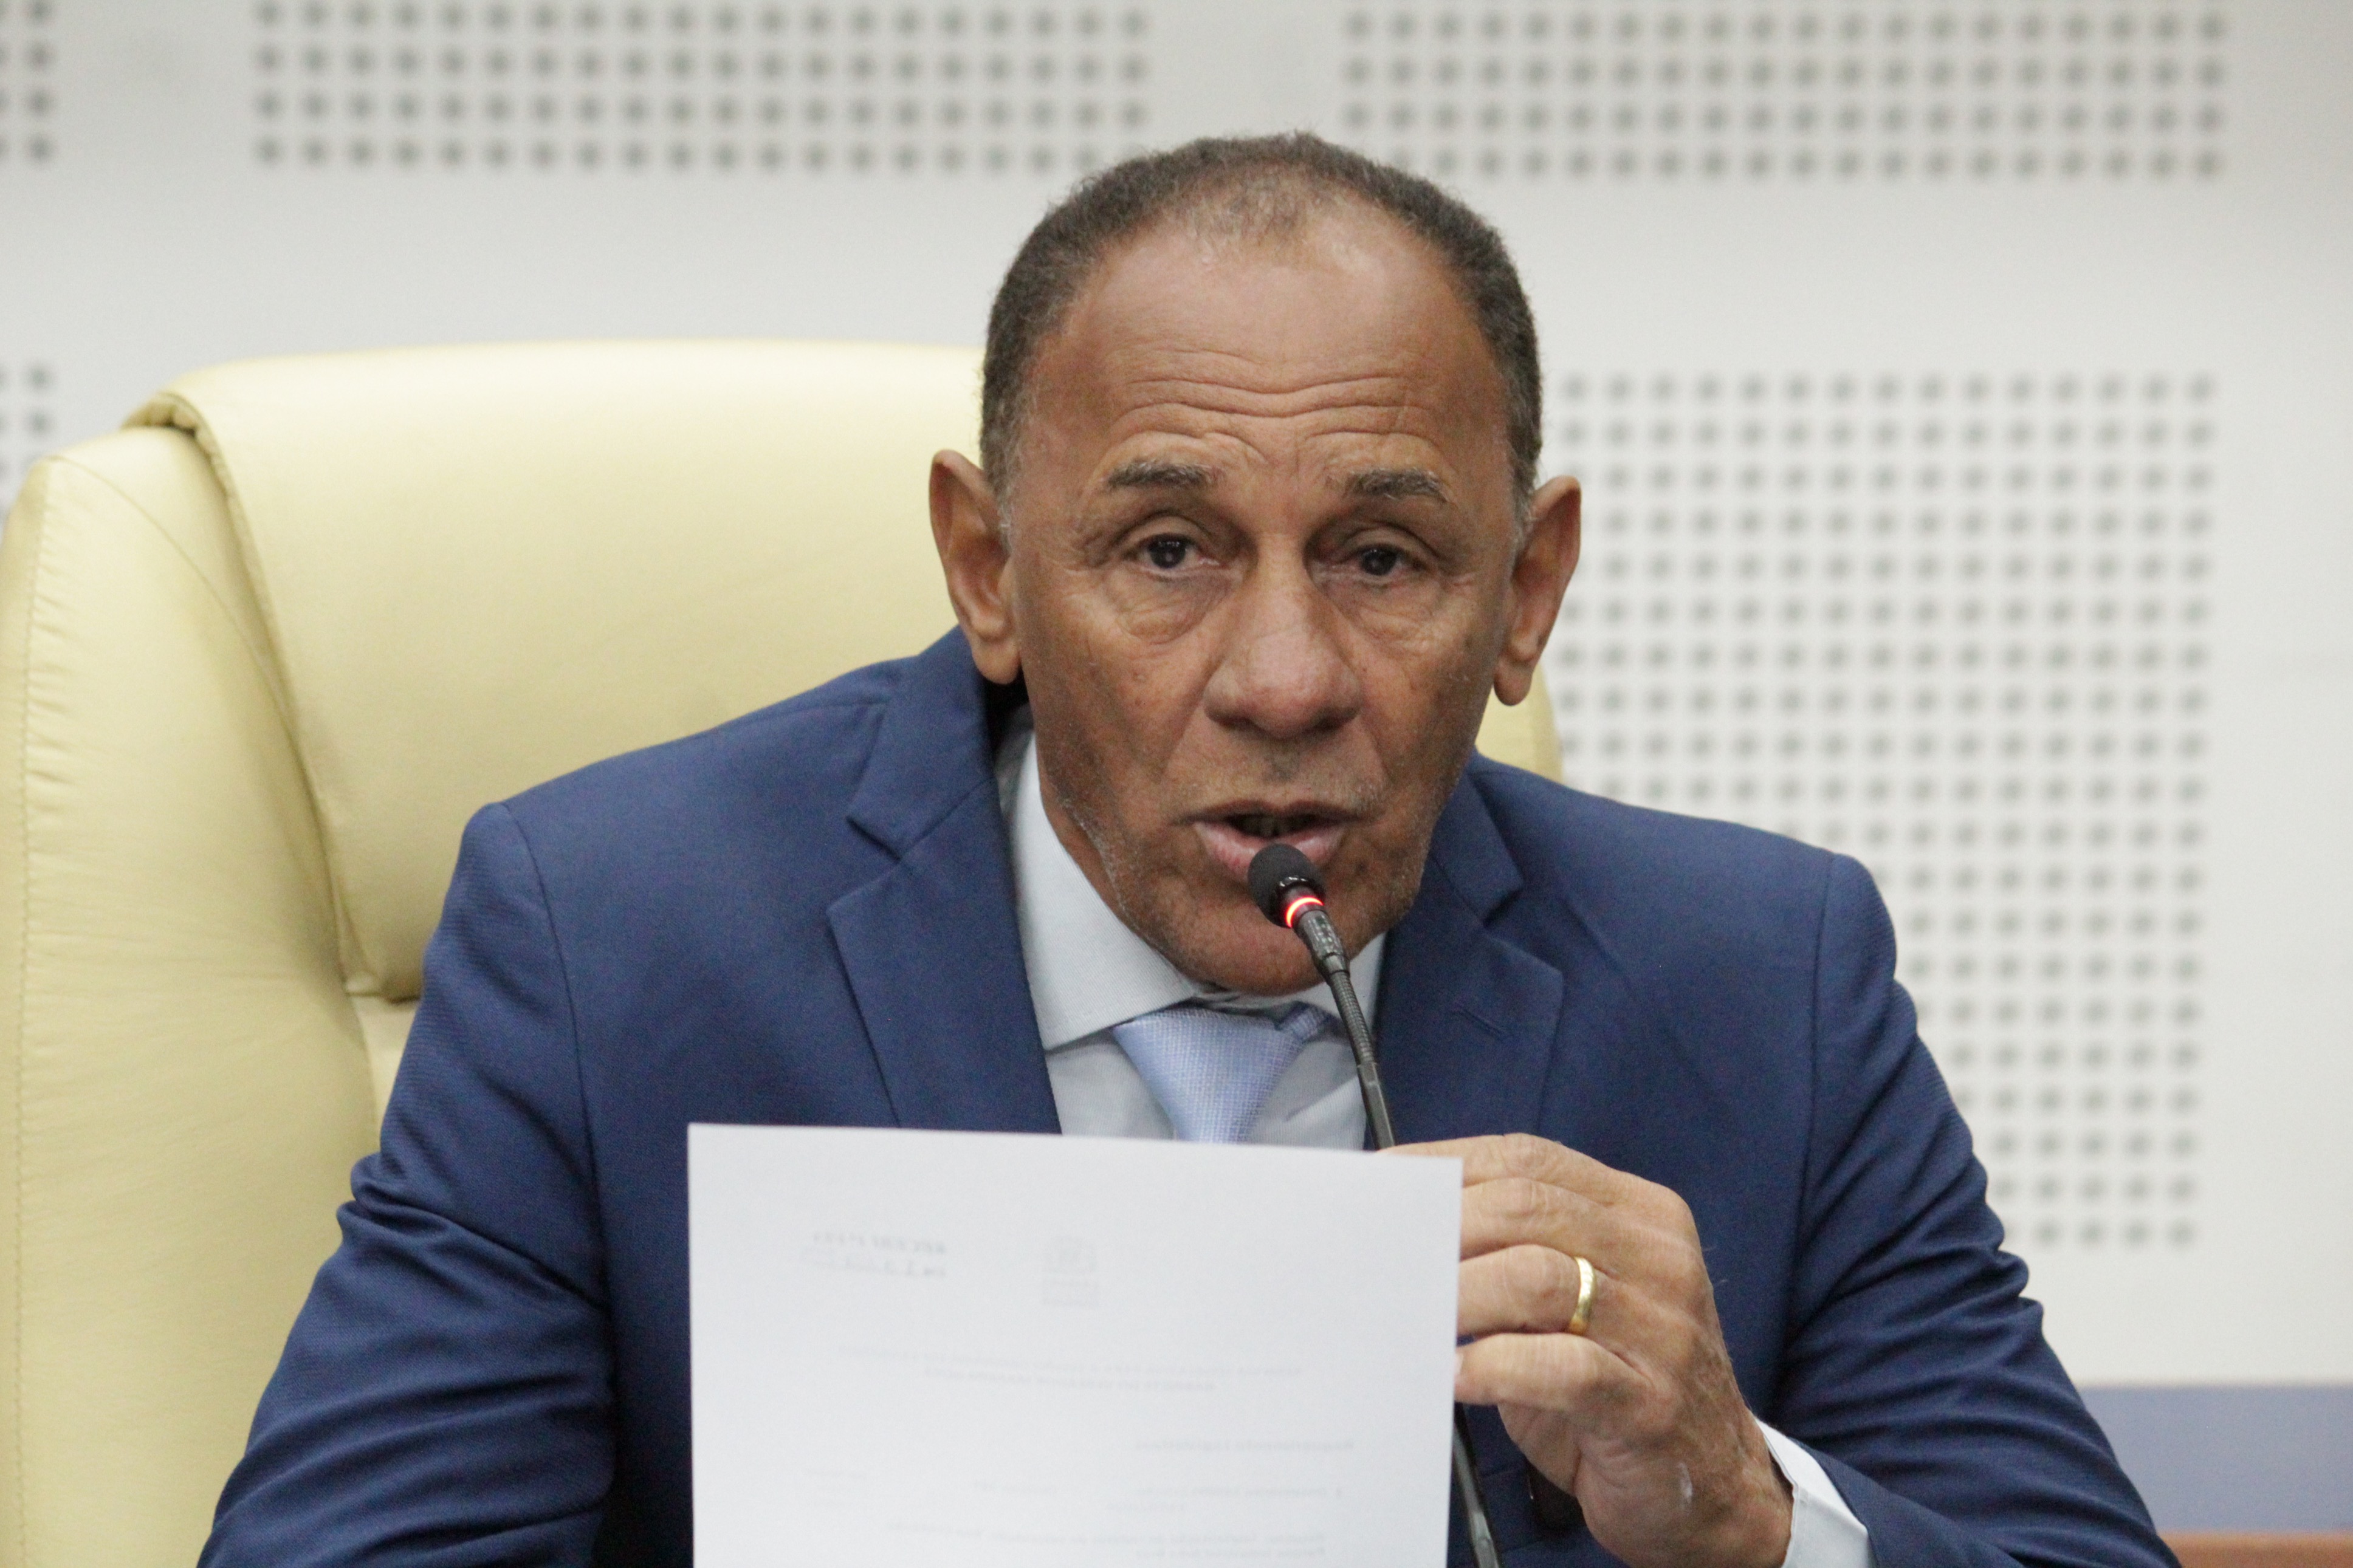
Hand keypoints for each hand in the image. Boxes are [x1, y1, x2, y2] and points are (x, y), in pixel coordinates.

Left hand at [1399, 1134, 1790, 1567]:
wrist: (1713, 1484)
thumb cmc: (1618, 1381)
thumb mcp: (1576, 1299)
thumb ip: (1514, 1252)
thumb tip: (1404, 1228)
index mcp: (1640, 1214)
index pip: (1528, 1160)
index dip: (1443, 1166)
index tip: (1376, 1186)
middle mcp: (1658, 1259)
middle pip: (1527, 1208)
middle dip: (1438, 1228)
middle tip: (1376, 1257)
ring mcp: (1661, 1331)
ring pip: (1538, 1278)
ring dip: (1456, 1294)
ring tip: (1407, 1315)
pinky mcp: (1648, 1404)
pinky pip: (1560, 1368)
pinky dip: (1492, 1366)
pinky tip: (1454, 1375)